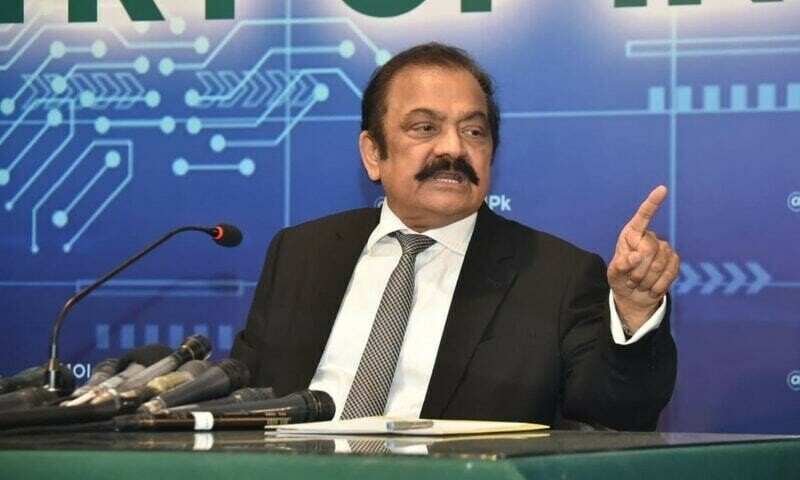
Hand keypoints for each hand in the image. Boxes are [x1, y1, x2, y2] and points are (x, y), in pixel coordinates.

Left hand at [607, 186, 679, 332]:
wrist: (634, 296)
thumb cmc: (621, 279)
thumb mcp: (614, 274)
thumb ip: (621, 265)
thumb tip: (636, 257)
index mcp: (631, 234)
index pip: (643, 217)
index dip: (652, 203)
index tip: (662, 189)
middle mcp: (649, 238)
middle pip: (649, 249)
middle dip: (638, 270)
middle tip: (631, 280)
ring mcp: (664, 249)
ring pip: (660, 263)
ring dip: (646, 280)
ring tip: (639, 284)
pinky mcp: (675, 261)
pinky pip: (670, 273)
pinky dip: (657, 285)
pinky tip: (651, 288)